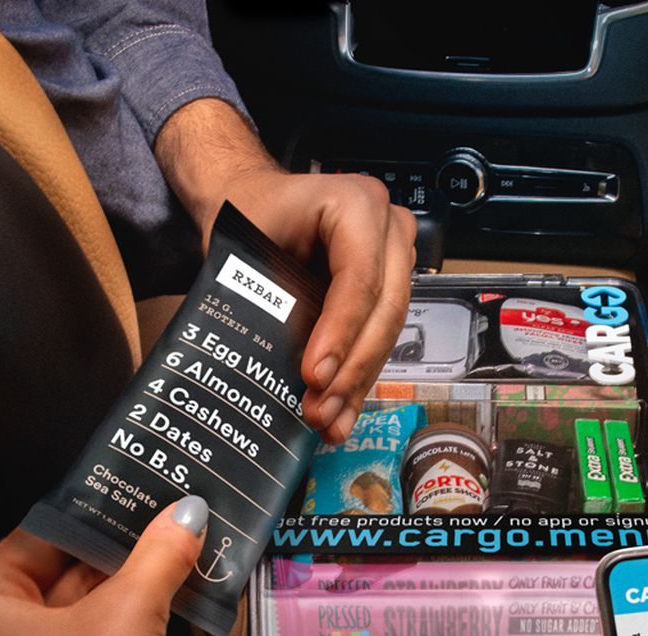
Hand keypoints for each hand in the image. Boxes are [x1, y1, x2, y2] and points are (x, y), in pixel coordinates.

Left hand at [0, 497, 208, 635]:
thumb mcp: (131, 613)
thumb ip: (158, 554)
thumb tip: (188, 510)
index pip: (35, 539)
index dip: (93, 518)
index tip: (136, 501)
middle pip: (50, 580)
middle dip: (110, 561)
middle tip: (160, 533)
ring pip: (65, 620)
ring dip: (116, 598)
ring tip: (168, 567)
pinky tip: (155, 616)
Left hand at [156, 99, 415, 443]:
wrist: (257, 201)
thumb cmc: (249, 216)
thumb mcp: (250, 246)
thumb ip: (273, 299)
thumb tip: (281, 374)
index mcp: (357, 203)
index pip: (360, 278)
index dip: (341, 333)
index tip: (314, 377)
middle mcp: (389, 228)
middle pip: (384, 309)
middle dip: (352, 369)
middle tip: (320, 410)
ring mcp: (397, 258)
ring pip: (387, 331)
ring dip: (357, 382)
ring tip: (329, 423)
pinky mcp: (391, 288)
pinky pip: (380, 337)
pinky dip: (358, 377)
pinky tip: (343, 414)